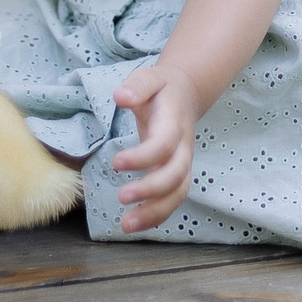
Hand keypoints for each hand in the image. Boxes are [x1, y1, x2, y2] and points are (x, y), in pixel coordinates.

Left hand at [110, 61, 199, 233]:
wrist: (185, 94)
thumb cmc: (162, 87)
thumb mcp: (150, 77)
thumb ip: (137, 86)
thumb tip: (121, 97)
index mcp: (175, 121)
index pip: (164, 144)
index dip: (143, 157)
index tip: (116, 163)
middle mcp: (184, 146)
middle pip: (176, 174)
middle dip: (151, 190)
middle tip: (122, 197)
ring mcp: (183, 162)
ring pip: (178, 193)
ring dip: (155, 212)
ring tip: (126, 224)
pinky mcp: (177, 174)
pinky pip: (173, 199)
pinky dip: (157, 216)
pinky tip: (134, 224)